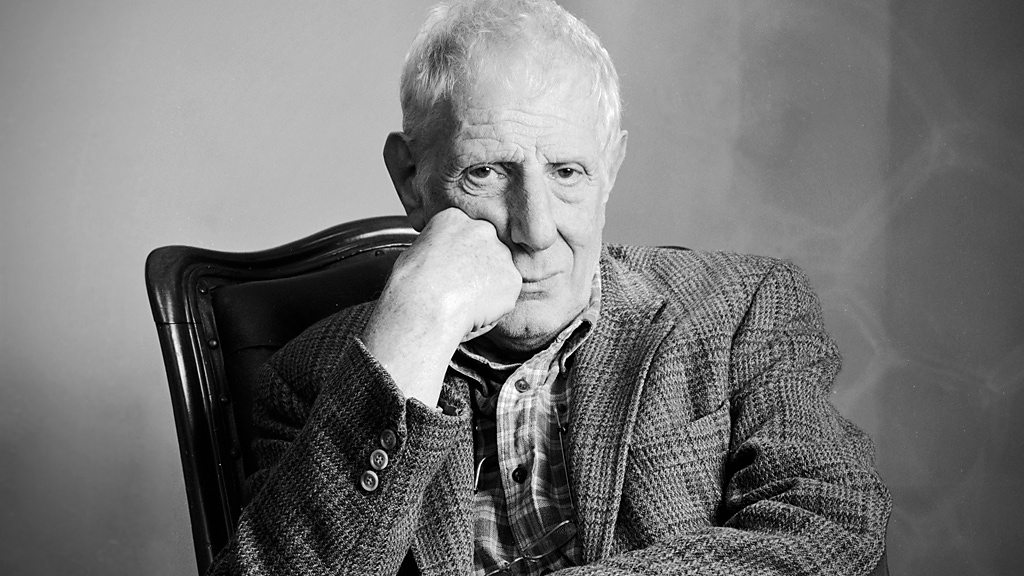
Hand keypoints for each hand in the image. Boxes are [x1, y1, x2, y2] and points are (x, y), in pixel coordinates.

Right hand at [361, 208, 521, 404]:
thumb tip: (437, 256)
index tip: (449, 267)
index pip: (464, 231)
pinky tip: (476, 310)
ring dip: (488, 284)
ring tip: (465, 301)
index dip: (457, 252)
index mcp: (454, 217)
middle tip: (460, 286)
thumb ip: (435, 247)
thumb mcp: (412, 253)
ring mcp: (501, 253)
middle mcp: (482, 229)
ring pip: (498, 270)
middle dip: (477, 264)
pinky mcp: (513, 279)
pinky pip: (506, 293)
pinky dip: (495, 305)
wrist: (426, 309)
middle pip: (486, 246)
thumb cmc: (411, 286)